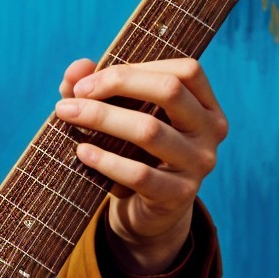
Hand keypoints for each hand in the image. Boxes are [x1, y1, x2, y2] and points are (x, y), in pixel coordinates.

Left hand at [52, 56, 227, 273]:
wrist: (149, 210)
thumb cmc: (133, 151)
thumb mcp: (119, 116)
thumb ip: (97, 88)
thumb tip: (77, 67)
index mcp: (205, 104)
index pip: (183, 70)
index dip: (133, 68)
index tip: (86, 82)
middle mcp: (211, 130)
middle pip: (170, 90)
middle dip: (115, 86)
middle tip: (72, 99)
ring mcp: (200, 163)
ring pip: (150, 130)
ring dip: (102, 118)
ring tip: (67, 117)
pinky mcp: (180, 194)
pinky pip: (140, 174)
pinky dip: (106, 161)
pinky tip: (81, 152)